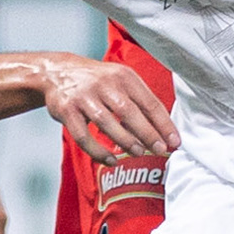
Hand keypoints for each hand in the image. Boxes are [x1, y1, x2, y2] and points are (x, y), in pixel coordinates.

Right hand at [38, 53, 177, 167]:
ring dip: (125, 141)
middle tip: (160, 150)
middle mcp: (104, 84)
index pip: (148, 102)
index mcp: (123, 76)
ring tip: (139, 153)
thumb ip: (140, 101)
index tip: (175, 142)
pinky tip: (111, 160)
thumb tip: (164, 131)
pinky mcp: (66, 110)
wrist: (58, 72)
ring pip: (106, 122)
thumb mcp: (121, 81)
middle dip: (147, 133)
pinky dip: (98, 151)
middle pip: (129, 111)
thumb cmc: (98, 82)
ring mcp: (83, 97)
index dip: (163, 124)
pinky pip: (83, 136)